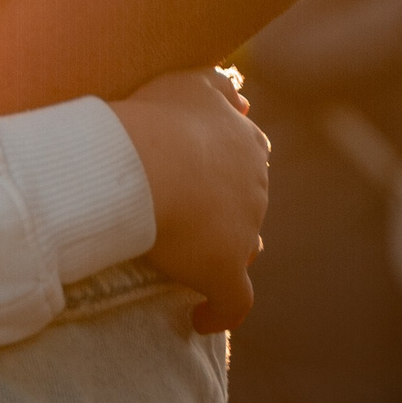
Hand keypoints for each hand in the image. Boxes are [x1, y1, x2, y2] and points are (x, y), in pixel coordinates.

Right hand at [111, 69, 268, 334]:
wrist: (149, 163)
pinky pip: (232, 301)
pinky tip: (201, 319)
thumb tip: (239, 94)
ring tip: (197, 264)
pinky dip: (218, 311)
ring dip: (226, 253)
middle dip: (228, 208)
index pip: (246, 155)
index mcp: (244, 142)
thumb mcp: (187, 83)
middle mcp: (253, 185)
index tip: (204, 175)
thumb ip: (214, 85)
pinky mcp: (225, 271)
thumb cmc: (155, 121)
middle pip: (247, 201)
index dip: (226, 168)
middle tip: (196, 217)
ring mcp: (244, 230)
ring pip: (243, 247)